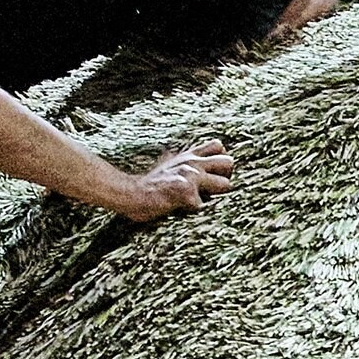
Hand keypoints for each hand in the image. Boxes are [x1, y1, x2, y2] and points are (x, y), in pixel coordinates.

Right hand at [113, 137, 233, 221]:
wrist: (129, 192)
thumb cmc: (150, 184)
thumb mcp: (170, 164)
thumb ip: (186, 163)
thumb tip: (204, 166)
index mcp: (189, 155)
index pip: (218, 146)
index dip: (221, 161)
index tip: (213, 174)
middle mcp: (192, 162)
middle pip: (229, 162)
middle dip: (225, 178)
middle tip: (211, 190)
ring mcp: (190, 176)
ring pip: (226, 184)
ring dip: (217, 196)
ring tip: (199, 201)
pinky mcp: (185, 192)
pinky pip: (204, 206)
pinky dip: (196, 212)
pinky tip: (182, 211)